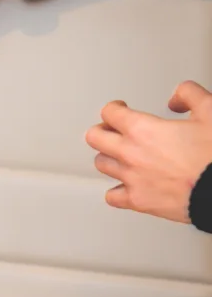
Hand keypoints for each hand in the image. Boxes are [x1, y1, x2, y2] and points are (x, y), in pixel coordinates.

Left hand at [85, 81, 211, 222]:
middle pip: (95, 137)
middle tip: (112, 130)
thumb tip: (177, 97)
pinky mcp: (138, 201)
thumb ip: (190, 95)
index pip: (110, 113)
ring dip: (109, 157)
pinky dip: (115, 191)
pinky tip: (124, 186)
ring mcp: (132, 179)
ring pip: (102, 164)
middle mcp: (131, 153)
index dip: (114, 108)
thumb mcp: (211, 111)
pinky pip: (112, 197)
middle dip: (103, 130)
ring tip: (119, 155)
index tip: (119, 109)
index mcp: (143, 130)